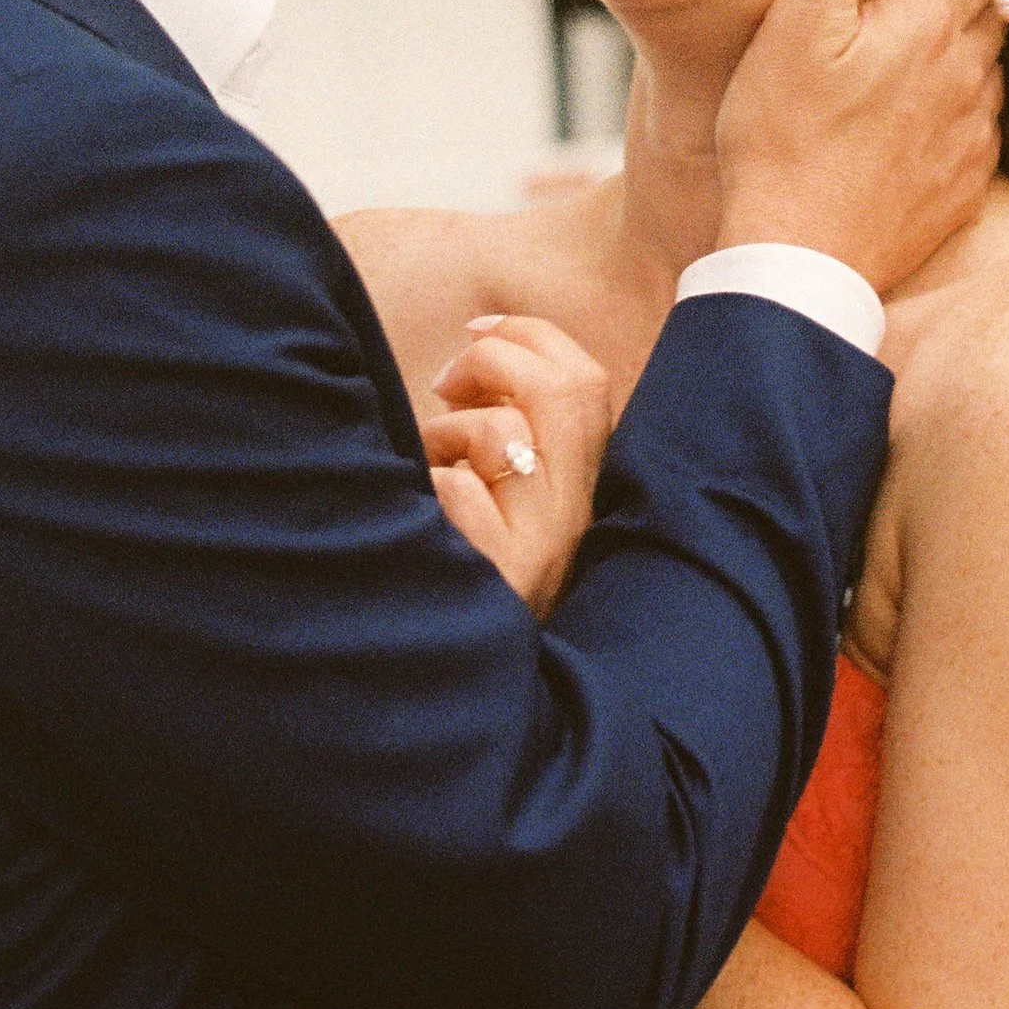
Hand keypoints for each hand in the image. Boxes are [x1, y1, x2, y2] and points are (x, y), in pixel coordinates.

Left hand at [425, 314, 614, 617]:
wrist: (445, 679)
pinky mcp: (504, 579)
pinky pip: (457, 492)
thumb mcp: (494, 492)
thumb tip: (477, 353)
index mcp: (578, 489)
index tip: (479, 329)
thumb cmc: (458, 565)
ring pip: (508, 434)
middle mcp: (573, 519)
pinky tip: (420, 515)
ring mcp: (543, 551)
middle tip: (446, 384)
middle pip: (567, 392)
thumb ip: (501, 430)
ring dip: (451, 431)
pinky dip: (427, 484)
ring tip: (431, 463)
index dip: (533, 336)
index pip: (588, 383)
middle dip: (497, 359)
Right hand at [714, 0, 1007, 295]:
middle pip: (988, 7)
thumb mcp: (798, 21)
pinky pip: (974, 130)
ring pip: (984, 69)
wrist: (798, 264)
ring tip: (892, 61)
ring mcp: (974, 135)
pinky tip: (897, 126)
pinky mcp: (966, 187)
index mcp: (935, 23)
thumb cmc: (781, 136)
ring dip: (954, 55)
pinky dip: (948, 116)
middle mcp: (972, 74)